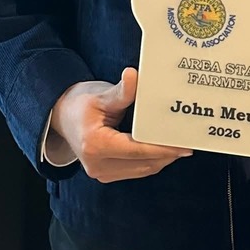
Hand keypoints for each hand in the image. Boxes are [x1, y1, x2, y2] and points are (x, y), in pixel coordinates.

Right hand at [49, 68, 191, 182]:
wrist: (60, 116)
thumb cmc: (79, 103)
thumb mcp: (100, 94)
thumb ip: (122, 91)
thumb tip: (134, 76)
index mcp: (96, 145)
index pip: (138, 150)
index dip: (163, 148)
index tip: (183, 144)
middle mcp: (98, 164)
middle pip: (143, 163)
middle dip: (167, 154)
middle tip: (189, 142)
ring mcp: (101, 172)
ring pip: (142, 170)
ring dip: (162, 159)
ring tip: (181, 145)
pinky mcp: (106, 173)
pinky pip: (135, 170)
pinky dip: (151, 161)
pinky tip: (165, 150)